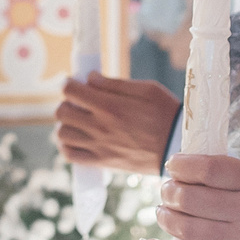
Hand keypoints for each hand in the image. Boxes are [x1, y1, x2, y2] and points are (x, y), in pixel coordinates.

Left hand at [55, 76, 182, 173]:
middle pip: (62, 112)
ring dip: (66, 124)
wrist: (177, 147)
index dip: (69, 83)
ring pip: (62, 134)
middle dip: (67, 102)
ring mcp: (99, 146)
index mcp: (110, 106)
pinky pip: (71, 156)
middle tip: (79, 102)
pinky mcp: (103, 162)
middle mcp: (100, 127)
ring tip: (79, 120)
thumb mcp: (147, 89)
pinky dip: (68, 145)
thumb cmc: (166, 113)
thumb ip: (115, 83)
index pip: (70, 91)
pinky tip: (77, 138)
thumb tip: (89, 77)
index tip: (75, 83)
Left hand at [149, 153, 239, 239]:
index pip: (209, 168)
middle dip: (169, 191)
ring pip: (188, 228)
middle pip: (191, 198)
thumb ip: (239, 177)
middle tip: (166, 190)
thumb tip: (194, 171)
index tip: (173, 165)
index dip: (182, 165)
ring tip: (163, 212)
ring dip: (166, 217)